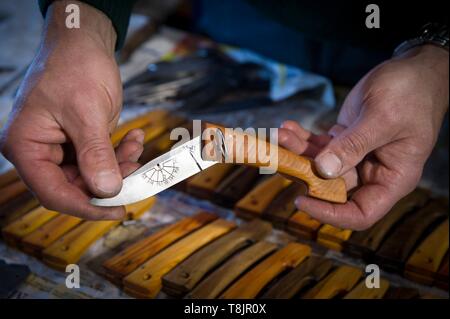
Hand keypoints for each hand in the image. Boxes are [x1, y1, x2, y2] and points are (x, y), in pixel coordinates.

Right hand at [0, 1, 143, 219]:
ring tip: (137, 148)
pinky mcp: (78, 140)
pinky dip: (119, 152)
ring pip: (91, 174)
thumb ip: (96, 154)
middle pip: (75, 187)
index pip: (53, 192)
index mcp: (26, 145)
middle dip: (109, 182)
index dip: (87, 206)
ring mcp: (59, 146)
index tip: (118, 209)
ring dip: (118, 166)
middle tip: (137, 173)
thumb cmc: (75, 66)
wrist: (84, 42)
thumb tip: (107, 191)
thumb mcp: (87, 112)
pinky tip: (134, 137)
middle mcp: (39, 150)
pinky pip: (99, 158)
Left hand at [279, 45, 447, 229]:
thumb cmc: (411, 92)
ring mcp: (356, 157)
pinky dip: (303, 138)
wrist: (414, 69)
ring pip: (320, 166)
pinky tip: (289, 127)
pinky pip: (320, 146)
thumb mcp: (383, 118)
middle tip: (280, 156)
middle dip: (305, 173)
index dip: (330, 214)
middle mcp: (373, 173)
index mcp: (392, 179)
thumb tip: (323, 170)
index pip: (361, 213)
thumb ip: (353, 145)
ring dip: (298, 152)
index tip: (301, 200)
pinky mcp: (344, 140)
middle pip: (332, 189)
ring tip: (281, 134)